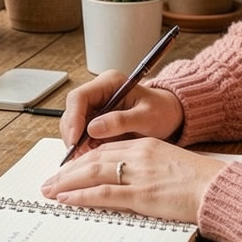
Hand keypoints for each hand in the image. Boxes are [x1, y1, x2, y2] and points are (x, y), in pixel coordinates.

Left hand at [40, 138, 227, 223]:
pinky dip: (81, 196)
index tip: (68, 168)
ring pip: (93, 173)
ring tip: (49, 191)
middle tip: (49, 181)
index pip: (106, 149)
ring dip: (67, 182)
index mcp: (146, 146)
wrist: (219, 188)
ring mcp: (138, 174)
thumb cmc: (201, 182)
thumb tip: (132, 182)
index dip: (83, 159)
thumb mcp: (172, 165)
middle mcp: (138, 155)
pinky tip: (67, 200)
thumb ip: (150, 168)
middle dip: (68, 170)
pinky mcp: (141, 195)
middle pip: (94, 158)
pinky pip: (104, 194)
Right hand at [59, 71, 184, 151]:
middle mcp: (98, 92)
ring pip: (73, 124)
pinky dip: (83, 146)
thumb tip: (93, 128)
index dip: (73, 119)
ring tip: (85, 158)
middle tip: (78, 155)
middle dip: (72, 134)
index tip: (75, 140)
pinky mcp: (97, 120)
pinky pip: (82, 134)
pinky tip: (90, 157)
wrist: (170, 116)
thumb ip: (121, 121)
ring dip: (76, 142)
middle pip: (72, 111)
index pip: (79, 97)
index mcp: (109, 82)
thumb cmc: (162, 112)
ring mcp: (96, 106)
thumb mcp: (146, 116)